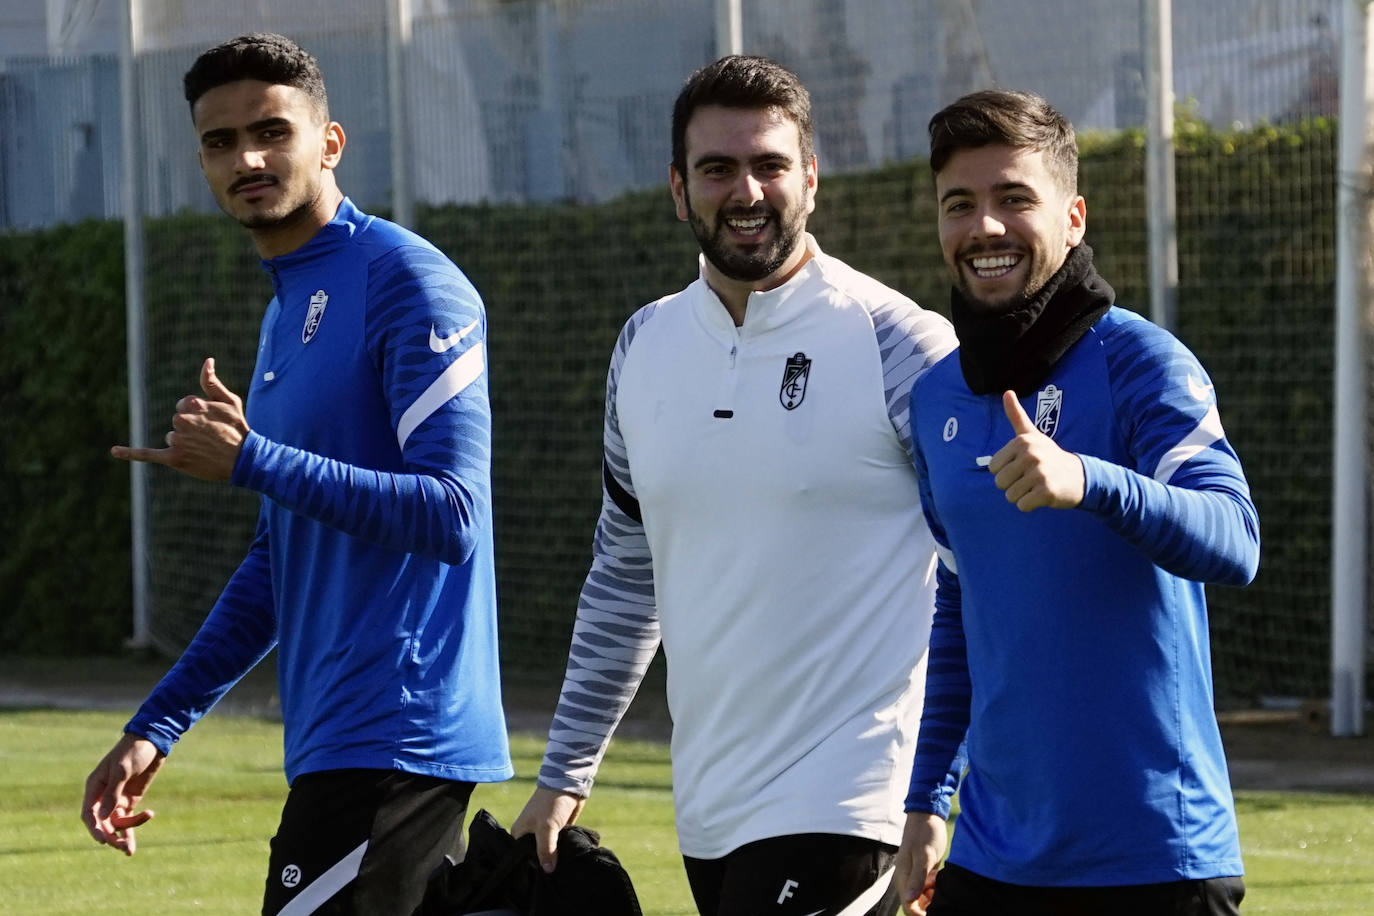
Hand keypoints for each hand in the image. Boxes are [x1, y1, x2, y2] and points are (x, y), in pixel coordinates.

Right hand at [82, 733, 164, 855]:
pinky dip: (132, 828)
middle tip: (120, 846)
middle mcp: (103, 795)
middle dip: (109, 836)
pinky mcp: (130, 800)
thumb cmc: (133, 751)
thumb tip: (102, 817)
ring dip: (121, 836)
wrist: (153, 741)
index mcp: (94, 786)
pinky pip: (128, 819)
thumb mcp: (122, 770)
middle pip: (101, 822)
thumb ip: (113, 793)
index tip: (102, 840)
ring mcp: (117, 798)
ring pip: (115, 824)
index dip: (93, 828)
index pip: (88, 813)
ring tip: (128, 850)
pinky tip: (132, 844)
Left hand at [111, 358, 249, 480]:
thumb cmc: (238, 429)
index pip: (183, 406)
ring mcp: (178, 440)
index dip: (198, 414)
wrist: (244, 460)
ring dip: (185, 443)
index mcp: (193, 404)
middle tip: (210, 438)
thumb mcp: (230, 401)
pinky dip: (130, 453)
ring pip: (172, 437)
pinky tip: (114, 451)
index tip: (212, 423)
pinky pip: (148, 454)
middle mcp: (183, 420)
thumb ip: (212, 382)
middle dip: (190, 428)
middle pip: (177, 421)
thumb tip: (207, 360)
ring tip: (205, 449)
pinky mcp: (175, 458)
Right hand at [510, 786, 585, 873]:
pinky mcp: (556, 833)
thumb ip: (546, 849)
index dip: (529, 867)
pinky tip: (566, 863)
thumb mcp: (546, 827)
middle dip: (543, 864)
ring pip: (547, 853)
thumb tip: (547, 870)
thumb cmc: (551, 804)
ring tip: (560, 873)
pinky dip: (561, 853)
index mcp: (519, 834)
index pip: (520, 857)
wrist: (569, 786)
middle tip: (551, 878)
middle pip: (534, 857)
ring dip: (554, 859)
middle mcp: (529, 835)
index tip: (538, 879)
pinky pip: (558, 848)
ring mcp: (543, 834)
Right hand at [894, 812, 946, 914]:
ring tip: (940, 878)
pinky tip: (940, 876)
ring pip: (924, 897)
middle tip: (939, 887)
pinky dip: (936, 887)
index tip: (938, 906)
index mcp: (903, 878)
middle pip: (917, 904)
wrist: (927, 813)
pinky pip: (929, 888)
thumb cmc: (925, 833)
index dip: (922, 913)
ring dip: (934, 894)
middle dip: (930, 904)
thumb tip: (909, 900)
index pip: (909, 906)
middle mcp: (907, 879)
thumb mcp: (924, 856)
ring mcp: (915, 875)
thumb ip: (917, 878)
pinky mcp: (924, 871)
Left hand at [988, 390, 1084, 510]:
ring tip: (1037, 486)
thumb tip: (1007, 392)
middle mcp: (1030, 455)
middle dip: (1013, 485)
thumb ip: (1017, 416)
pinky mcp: (1047, 491)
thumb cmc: (1049, 456)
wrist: (1080, 476)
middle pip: (999, 482)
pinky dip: (1030, 505)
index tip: (1022, 466)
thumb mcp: (1032, 434)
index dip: (1006, 471)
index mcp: (1023, 442)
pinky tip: (1042, 496)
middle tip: (1031, 478)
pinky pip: (1022, 505)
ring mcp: (1039, 473)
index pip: (993, 467)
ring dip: (1022, 496)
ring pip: (1010, 496)